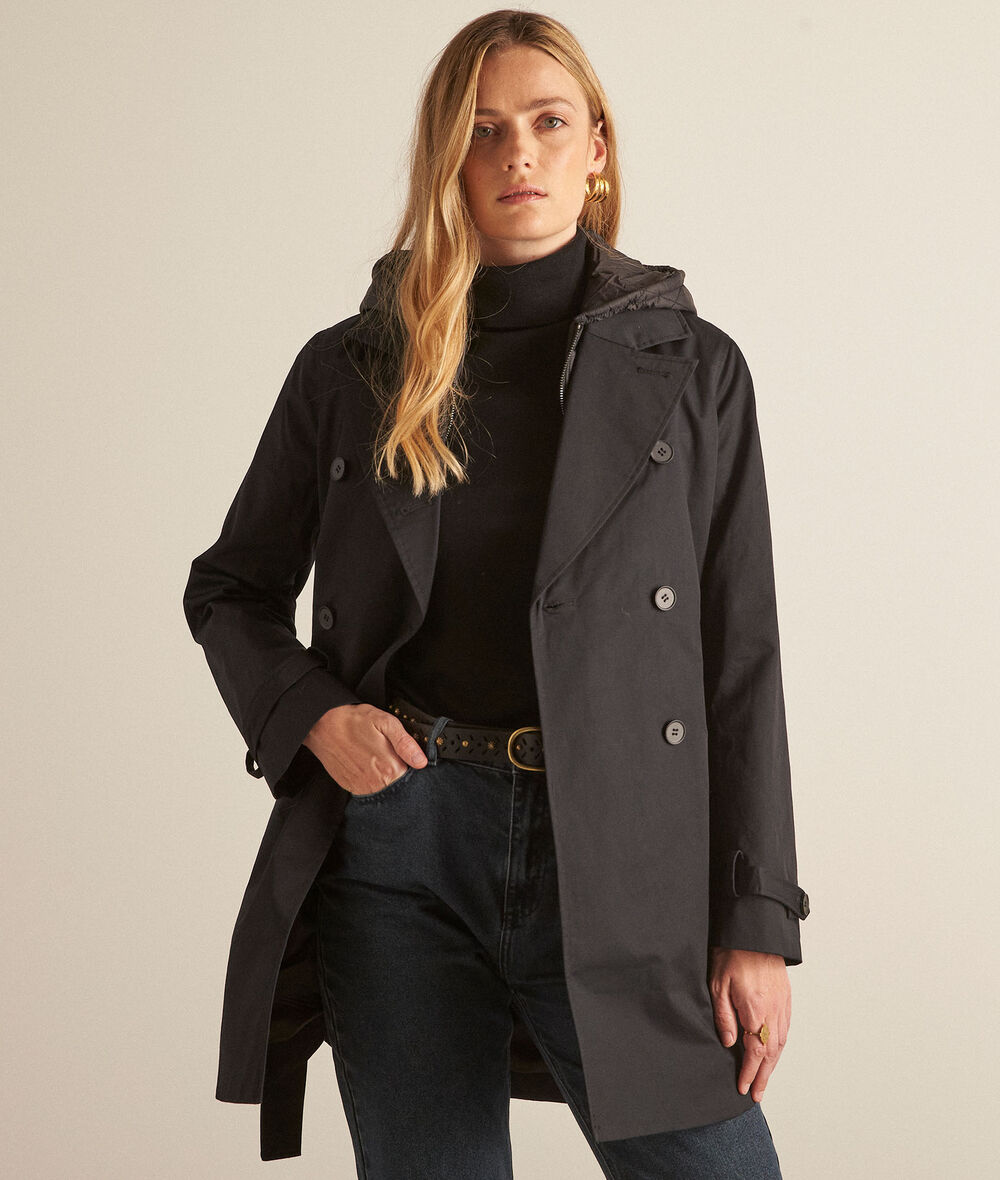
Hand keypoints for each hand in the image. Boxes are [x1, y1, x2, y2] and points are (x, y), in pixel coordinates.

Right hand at [303, 703, 428, 795]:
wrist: (321, 725)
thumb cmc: (353, 720)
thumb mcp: (386, 722)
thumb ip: (406, 743)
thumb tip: (422, 762)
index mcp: (390, 767)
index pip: (412, 777)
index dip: (412, 765)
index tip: (406, 755)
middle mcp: (376, 783)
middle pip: (398, 784)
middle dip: (398, 770)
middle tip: (387, 752)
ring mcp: (362, 787)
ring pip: (383, 788)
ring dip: (383, 776)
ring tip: (374, 755)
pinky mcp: (350, 787)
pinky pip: (367, 789)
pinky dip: (370, 778)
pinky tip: (365, 762)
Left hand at [708, 946, 790, 1102]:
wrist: (755, 931)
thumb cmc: (733, 954)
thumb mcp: (718, 984)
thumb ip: (724, 1016)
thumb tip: (730, 1044)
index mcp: (755, 1010)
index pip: (754, 1051)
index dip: (749, 1072)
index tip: (743, 1087)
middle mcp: (773, 1011)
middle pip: (771, 1053)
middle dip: (763, 1076)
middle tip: (756, 1094)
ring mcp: (782, 1004)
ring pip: (781, 1042)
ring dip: (773, 1064)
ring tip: (764, 1080)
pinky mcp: (786, 997)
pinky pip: (786, 1029)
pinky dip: (780, 1046)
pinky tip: (775, 1052)